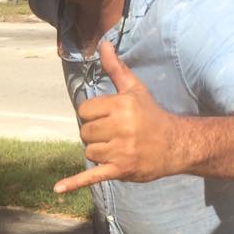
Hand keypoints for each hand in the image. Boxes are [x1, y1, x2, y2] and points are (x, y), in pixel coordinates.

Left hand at [54, 41, 180, 192]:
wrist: (175, 144)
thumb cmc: (151, 115)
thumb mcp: (135, 89)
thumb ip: (116, 68)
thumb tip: (103, 44)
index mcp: (121, 106)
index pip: (85, 111)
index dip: (92, 115)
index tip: (108, 118)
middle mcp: (121, 127)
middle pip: (85, 132)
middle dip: (95, 134)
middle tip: (115, 134)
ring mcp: (120, 150)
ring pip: (88, 152)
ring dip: (98, 152)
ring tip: (117, 148)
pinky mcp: (120, 170)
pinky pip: (91, 176)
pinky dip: (74, 183)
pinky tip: (57, 189)